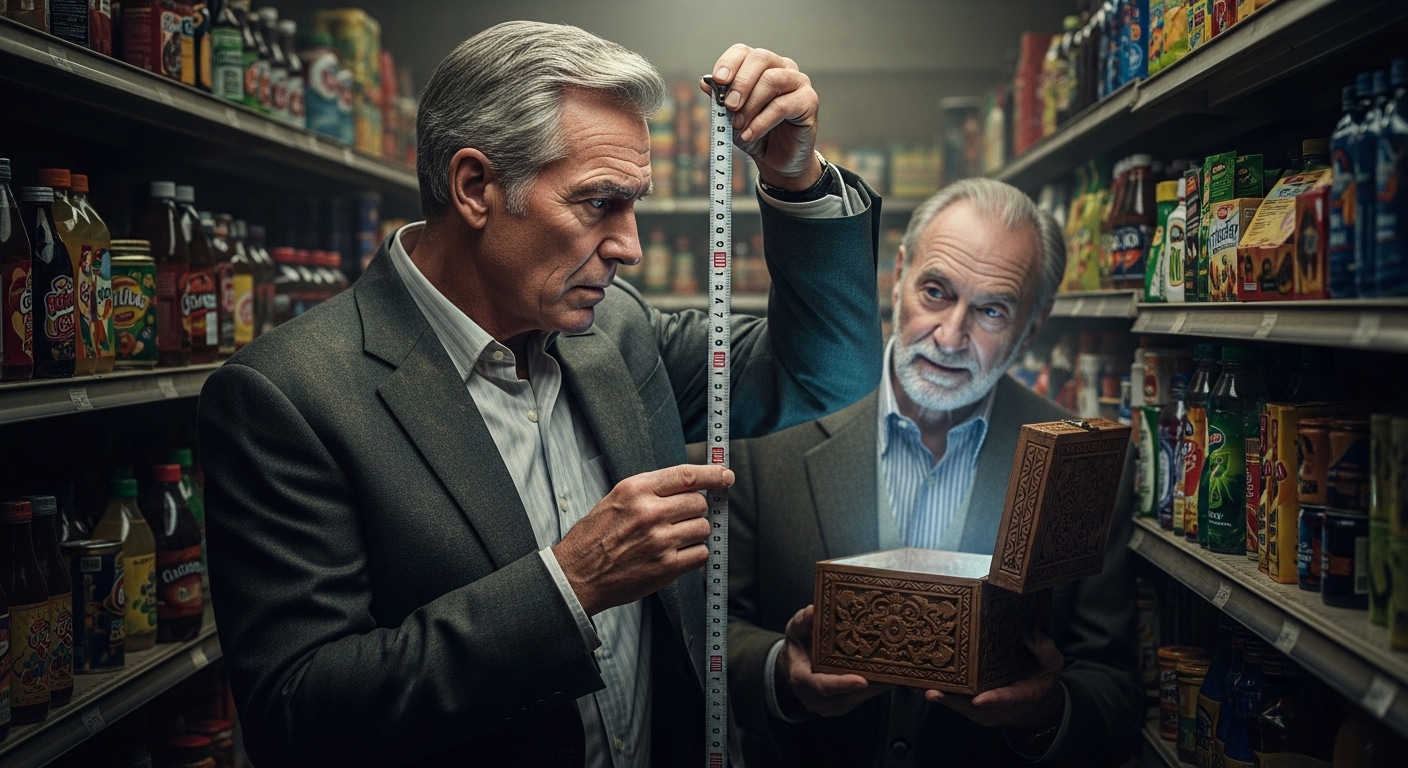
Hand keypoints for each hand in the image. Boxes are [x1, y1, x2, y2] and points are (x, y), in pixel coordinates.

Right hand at [554, 464, 731, 614]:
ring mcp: (660, 541)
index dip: (712, 474)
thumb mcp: (616, 499)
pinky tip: (675, 554)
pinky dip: (694, 554)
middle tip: (681, 518)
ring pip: (703, 528)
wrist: (577, 575)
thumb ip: (651, 490)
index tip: (725, 476)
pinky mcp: (666, 567)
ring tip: (674, 538)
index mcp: (636, 490)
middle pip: (699, 503)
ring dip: (695, 533)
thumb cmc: (595, 537)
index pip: (686, 475)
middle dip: (696, 510)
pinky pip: (700, 554)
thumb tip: (689, 485)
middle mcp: (650, 512)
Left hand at [701, 45, 822, 191]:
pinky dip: (761, 122)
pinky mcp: (809, 100)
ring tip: (738, 126)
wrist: (777, 161)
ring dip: (750, 105)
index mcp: (761, 66)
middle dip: (740, 83)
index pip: (743, 52)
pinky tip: (750, 134)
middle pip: (760, 58)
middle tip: (730, 106)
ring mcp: (798, 81)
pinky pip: (782, 105)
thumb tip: (705, 82)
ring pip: (771, 80)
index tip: (718, 81)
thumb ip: (720, 99)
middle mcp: (782, 67)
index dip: (729, 63)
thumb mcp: (731, 118)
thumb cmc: (755, 133)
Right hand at [776, 605, 892, 717]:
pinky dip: (877, 684)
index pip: (822, 686)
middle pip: (848, 694)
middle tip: (892, 664)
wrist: (793, 667)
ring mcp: (831, 706)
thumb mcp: (795, 629)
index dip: (842, 684)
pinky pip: (863, 698)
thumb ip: (802, 621)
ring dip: (878, 682)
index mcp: (802, 679)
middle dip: (871, 680)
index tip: (861, 680)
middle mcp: (816, 698)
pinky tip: (889, 670)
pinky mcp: (844, 706)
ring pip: (860, 697)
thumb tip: (813, 610)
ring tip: (896, 665)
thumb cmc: (797, 647)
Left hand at [923, 631, 1064, 729]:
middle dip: (955, 701)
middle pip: (975, 707)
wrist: (1034, 699)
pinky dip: (940, 693)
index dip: (994, 699)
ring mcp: (984, 708)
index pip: (1009, 699)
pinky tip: (921, 684)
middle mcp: (1000, 706)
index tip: (980, 700)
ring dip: (942, 698)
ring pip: (961, 706)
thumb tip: (1031, 631)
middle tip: (935, 693)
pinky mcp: (972, 704)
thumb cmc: (1040, 676)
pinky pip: (956, 700)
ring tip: (923, 688)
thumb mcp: (1051, 664)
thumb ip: (1044, 650)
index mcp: (1023, 695)